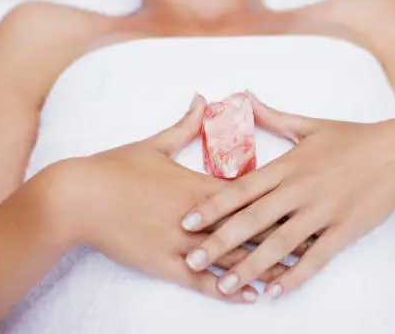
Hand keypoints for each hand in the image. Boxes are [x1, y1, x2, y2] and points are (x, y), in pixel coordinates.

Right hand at [47, 94, 285, 302]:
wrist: (77, 198)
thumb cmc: (116, 168)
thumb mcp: (153, 144)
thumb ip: (185, 124)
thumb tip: (202, 98)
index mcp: (197, 183)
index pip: (249, 195)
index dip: (280, 200)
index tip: (306, 200)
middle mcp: (197, 216)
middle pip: (249, 227)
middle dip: (283, 235)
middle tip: (317, 240)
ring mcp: (182, 243)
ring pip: (232, 259)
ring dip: (265, 267)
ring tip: (295, 275)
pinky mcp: (164, 264)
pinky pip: (204, 282)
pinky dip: (230, 289)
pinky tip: (252, 296)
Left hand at [181, 92, 394, 298]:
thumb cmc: (353, 138)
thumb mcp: (310, 125)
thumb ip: (273, 117)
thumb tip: (245, 97)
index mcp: (288, 165)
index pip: (242, 188)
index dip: (212, 206)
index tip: (186, 221)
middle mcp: (300, 190)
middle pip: (253, 220)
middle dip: (219, 242)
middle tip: (190, 259)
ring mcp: (323, 211)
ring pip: (280, 244)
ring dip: (250, 266)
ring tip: (225, 284)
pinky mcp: (344, 229)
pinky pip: (316, 257)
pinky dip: (295, 275)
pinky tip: (274, 291)